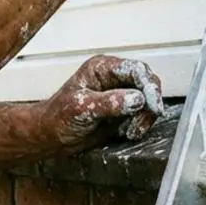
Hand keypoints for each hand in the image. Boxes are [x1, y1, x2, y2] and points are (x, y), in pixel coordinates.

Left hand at [28, 55, 165, 154]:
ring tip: (129, 130)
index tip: (153, 106)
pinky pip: (142, 115)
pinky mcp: (123, 111)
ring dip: (144, 117)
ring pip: (148, 100)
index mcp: (102, 68)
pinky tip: (126, 132)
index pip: (135, 70)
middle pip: (147, 83)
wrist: (52, 136)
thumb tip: (137, 99)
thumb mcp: (82, 107)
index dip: (148, 87)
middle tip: (139, 123)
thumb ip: (109, 103)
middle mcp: (114, 78)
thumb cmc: (58, 117)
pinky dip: (140, 125)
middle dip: (148, 104)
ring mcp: (120, 94)